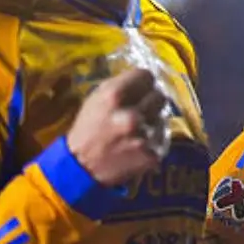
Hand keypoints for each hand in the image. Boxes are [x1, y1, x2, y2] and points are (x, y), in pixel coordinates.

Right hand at [66, 67, 168, 186]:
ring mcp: (144, 136)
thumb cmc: (88, 129)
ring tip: (135, 131)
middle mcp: (132, 115)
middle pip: (160, 95)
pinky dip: (153, 140)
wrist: (81, 168)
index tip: (141, 88)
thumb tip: (145, 77)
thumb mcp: (96, 99)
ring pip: (162, 117)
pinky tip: (138, 144)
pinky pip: (162, 137)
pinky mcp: (153, 154)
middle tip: (140, 109)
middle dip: (151, 101)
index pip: (147, 75)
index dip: (143, 82)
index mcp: (114, 96)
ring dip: (152, 122)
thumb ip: (120, 85)